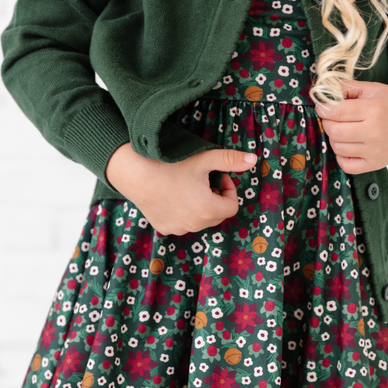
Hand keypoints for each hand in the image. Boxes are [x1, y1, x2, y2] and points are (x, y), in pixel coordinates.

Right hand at [105, 142, 257, 235]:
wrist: (134, 172)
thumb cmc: (170, 164)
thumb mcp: (203, 159)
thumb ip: (230, 160)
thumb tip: (254, 159)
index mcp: (208, 210)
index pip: (232, 207)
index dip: (229, 190)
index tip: (219, 177)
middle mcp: (195, 224)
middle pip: (217, 215)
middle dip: (215, 198)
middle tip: (203, 181)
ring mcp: (178, 228)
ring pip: (200, 220)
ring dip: (201, 206)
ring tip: (187, 187)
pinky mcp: (165, 228)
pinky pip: (183, 223)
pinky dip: (184, 212)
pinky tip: (173, 196)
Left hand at [315, 81, 387, 173]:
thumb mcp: (373, 89)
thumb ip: (347, 87)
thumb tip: (323, 92)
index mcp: (375, 109)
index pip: (336, 112)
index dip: (324, 109)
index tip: (324, 107)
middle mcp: (375, 132)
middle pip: (334, 131)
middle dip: (328, 122)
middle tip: (333, 118)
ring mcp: (375, 151)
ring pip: (337, 147)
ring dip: (334, 138)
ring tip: (344, 129)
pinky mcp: (376, 164)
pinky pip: (346, 165)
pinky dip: (342, 155)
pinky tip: (349, 145)